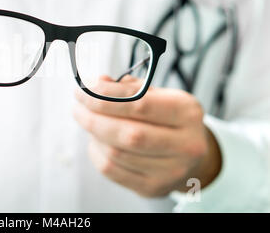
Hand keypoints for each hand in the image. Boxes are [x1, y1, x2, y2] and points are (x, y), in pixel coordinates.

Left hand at [73, 75, 221, 196]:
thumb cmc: (170, 120)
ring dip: (93, 134)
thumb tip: (97, 83)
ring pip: (116, 153)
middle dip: (94, 117)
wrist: (192, 156)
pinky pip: (112, 170)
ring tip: (88, 120)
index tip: (84, 89)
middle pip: (128, 133)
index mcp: (187, 113)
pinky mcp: (153, 187)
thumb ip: (129, 88)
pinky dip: (96, 152)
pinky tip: (95, 140)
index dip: (106, 97)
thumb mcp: (159, 96)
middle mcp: (185, 144)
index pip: (140, 104)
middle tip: (77, 106)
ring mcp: (171, 170)